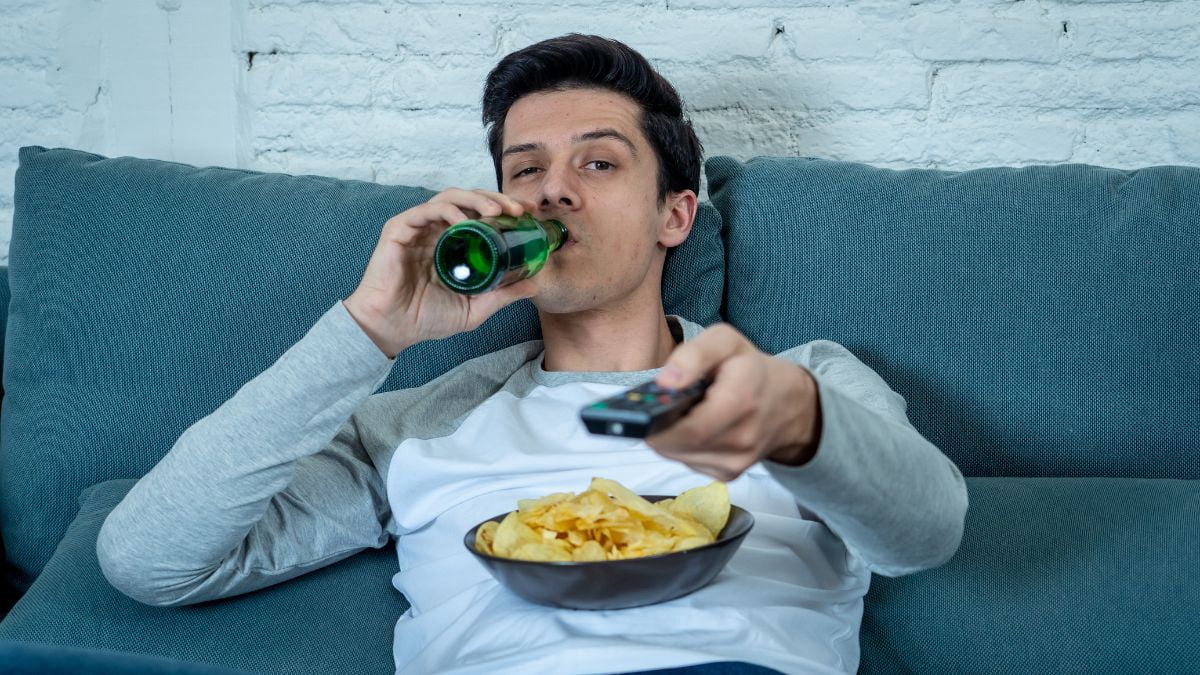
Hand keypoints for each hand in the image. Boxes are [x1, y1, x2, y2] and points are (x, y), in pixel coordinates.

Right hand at [343, 188, 537, 357]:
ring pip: (449, 197)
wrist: (391, 328)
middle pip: (469, 200)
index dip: (505, 208)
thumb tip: (534, 285)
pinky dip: (447, 211)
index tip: (529, 214)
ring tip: (496, 211)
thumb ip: (502, 296)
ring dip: (476, 198)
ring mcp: (419, 228)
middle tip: (518, 210)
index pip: (481, 214)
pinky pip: (426, 210)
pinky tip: (464, 221)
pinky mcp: (399, 229)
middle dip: (496, 199)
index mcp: (454, 243)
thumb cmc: (426, 318)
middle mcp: (437, 230)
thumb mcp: (474, 308)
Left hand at [645, 324, 821, 480]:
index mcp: (741, 401)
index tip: (641, 411)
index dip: (657, 424)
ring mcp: (736, 463)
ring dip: (668, 437)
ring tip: (677, 413)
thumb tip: (664, 382)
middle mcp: (741, 439)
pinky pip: (689, 463)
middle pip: (678, 445)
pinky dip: (681, 446)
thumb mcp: (725, 341)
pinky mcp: (728, 475)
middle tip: (653, 407)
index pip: (689, 429)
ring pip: (679, 456)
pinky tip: (690, 427)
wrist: (787, 403)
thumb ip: (694, 354)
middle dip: (658, 427)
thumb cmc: (750, 368)